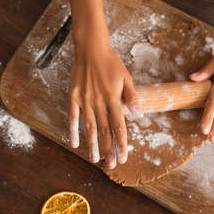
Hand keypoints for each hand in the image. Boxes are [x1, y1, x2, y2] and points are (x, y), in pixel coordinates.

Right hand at [69, 38, 140, 168]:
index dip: (121, 142)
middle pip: (104, 130)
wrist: (91, 48)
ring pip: (89, 127)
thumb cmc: (111, 63)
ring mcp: (84, 100)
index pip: (119, 126)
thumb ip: (132, 97)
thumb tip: (140, 115)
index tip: (124, 156)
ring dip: (92, 144)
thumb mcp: (126, 78)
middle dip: (108, 149)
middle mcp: (98, 101)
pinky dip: (73, 131)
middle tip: (110, 165)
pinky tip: (74, 143)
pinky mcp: (73, 97)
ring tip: (94, 159)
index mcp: (113, 98)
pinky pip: (73, 117)